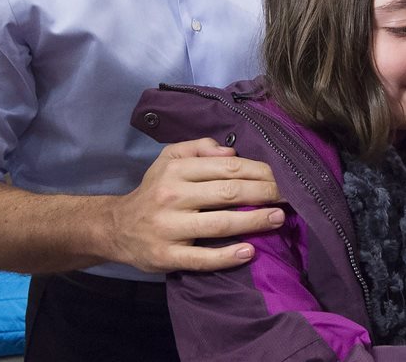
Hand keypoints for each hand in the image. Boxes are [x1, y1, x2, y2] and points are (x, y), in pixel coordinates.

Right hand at [108, 138, 283, 272]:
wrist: (115, 228)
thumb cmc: (153, 190)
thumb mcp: (168, 159)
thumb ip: (199, 147)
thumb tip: (232, 152)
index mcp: (176, 170)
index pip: (227, 168)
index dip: (259, 171)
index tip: (283, 176)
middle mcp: (172, 196)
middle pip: (228, 193)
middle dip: (265, 193)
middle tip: (290, 196)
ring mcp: (169, 228)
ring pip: (220, 224)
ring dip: (254, 221)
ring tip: (279, 218)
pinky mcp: (167, 256)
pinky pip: (202, 258)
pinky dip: (228, 256)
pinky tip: (250, 252)